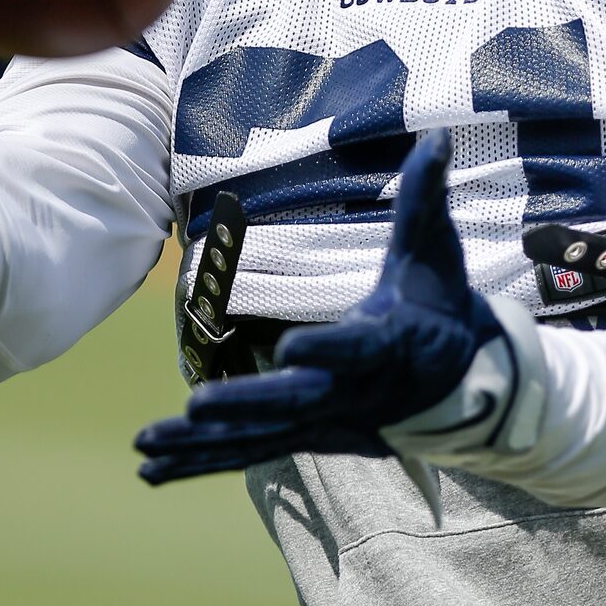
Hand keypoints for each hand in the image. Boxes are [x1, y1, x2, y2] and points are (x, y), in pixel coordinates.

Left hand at [134, 129, 516, 489]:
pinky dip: (200, 462)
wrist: (461, 380)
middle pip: (295, 403)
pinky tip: (149, 471)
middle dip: (245, 406)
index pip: (356, 348)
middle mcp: (354, 393)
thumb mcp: (435, 252)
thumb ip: (425, 198)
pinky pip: (249, 452)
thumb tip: (435, 135)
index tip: (290, 347)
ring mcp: (328, 422)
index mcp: (388, 345)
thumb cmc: (438, 305)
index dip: (326, 349)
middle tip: (195, 406)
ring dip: (201, 445)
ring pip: (261, 438)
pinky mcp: (307, 435)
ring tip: (144, 446)